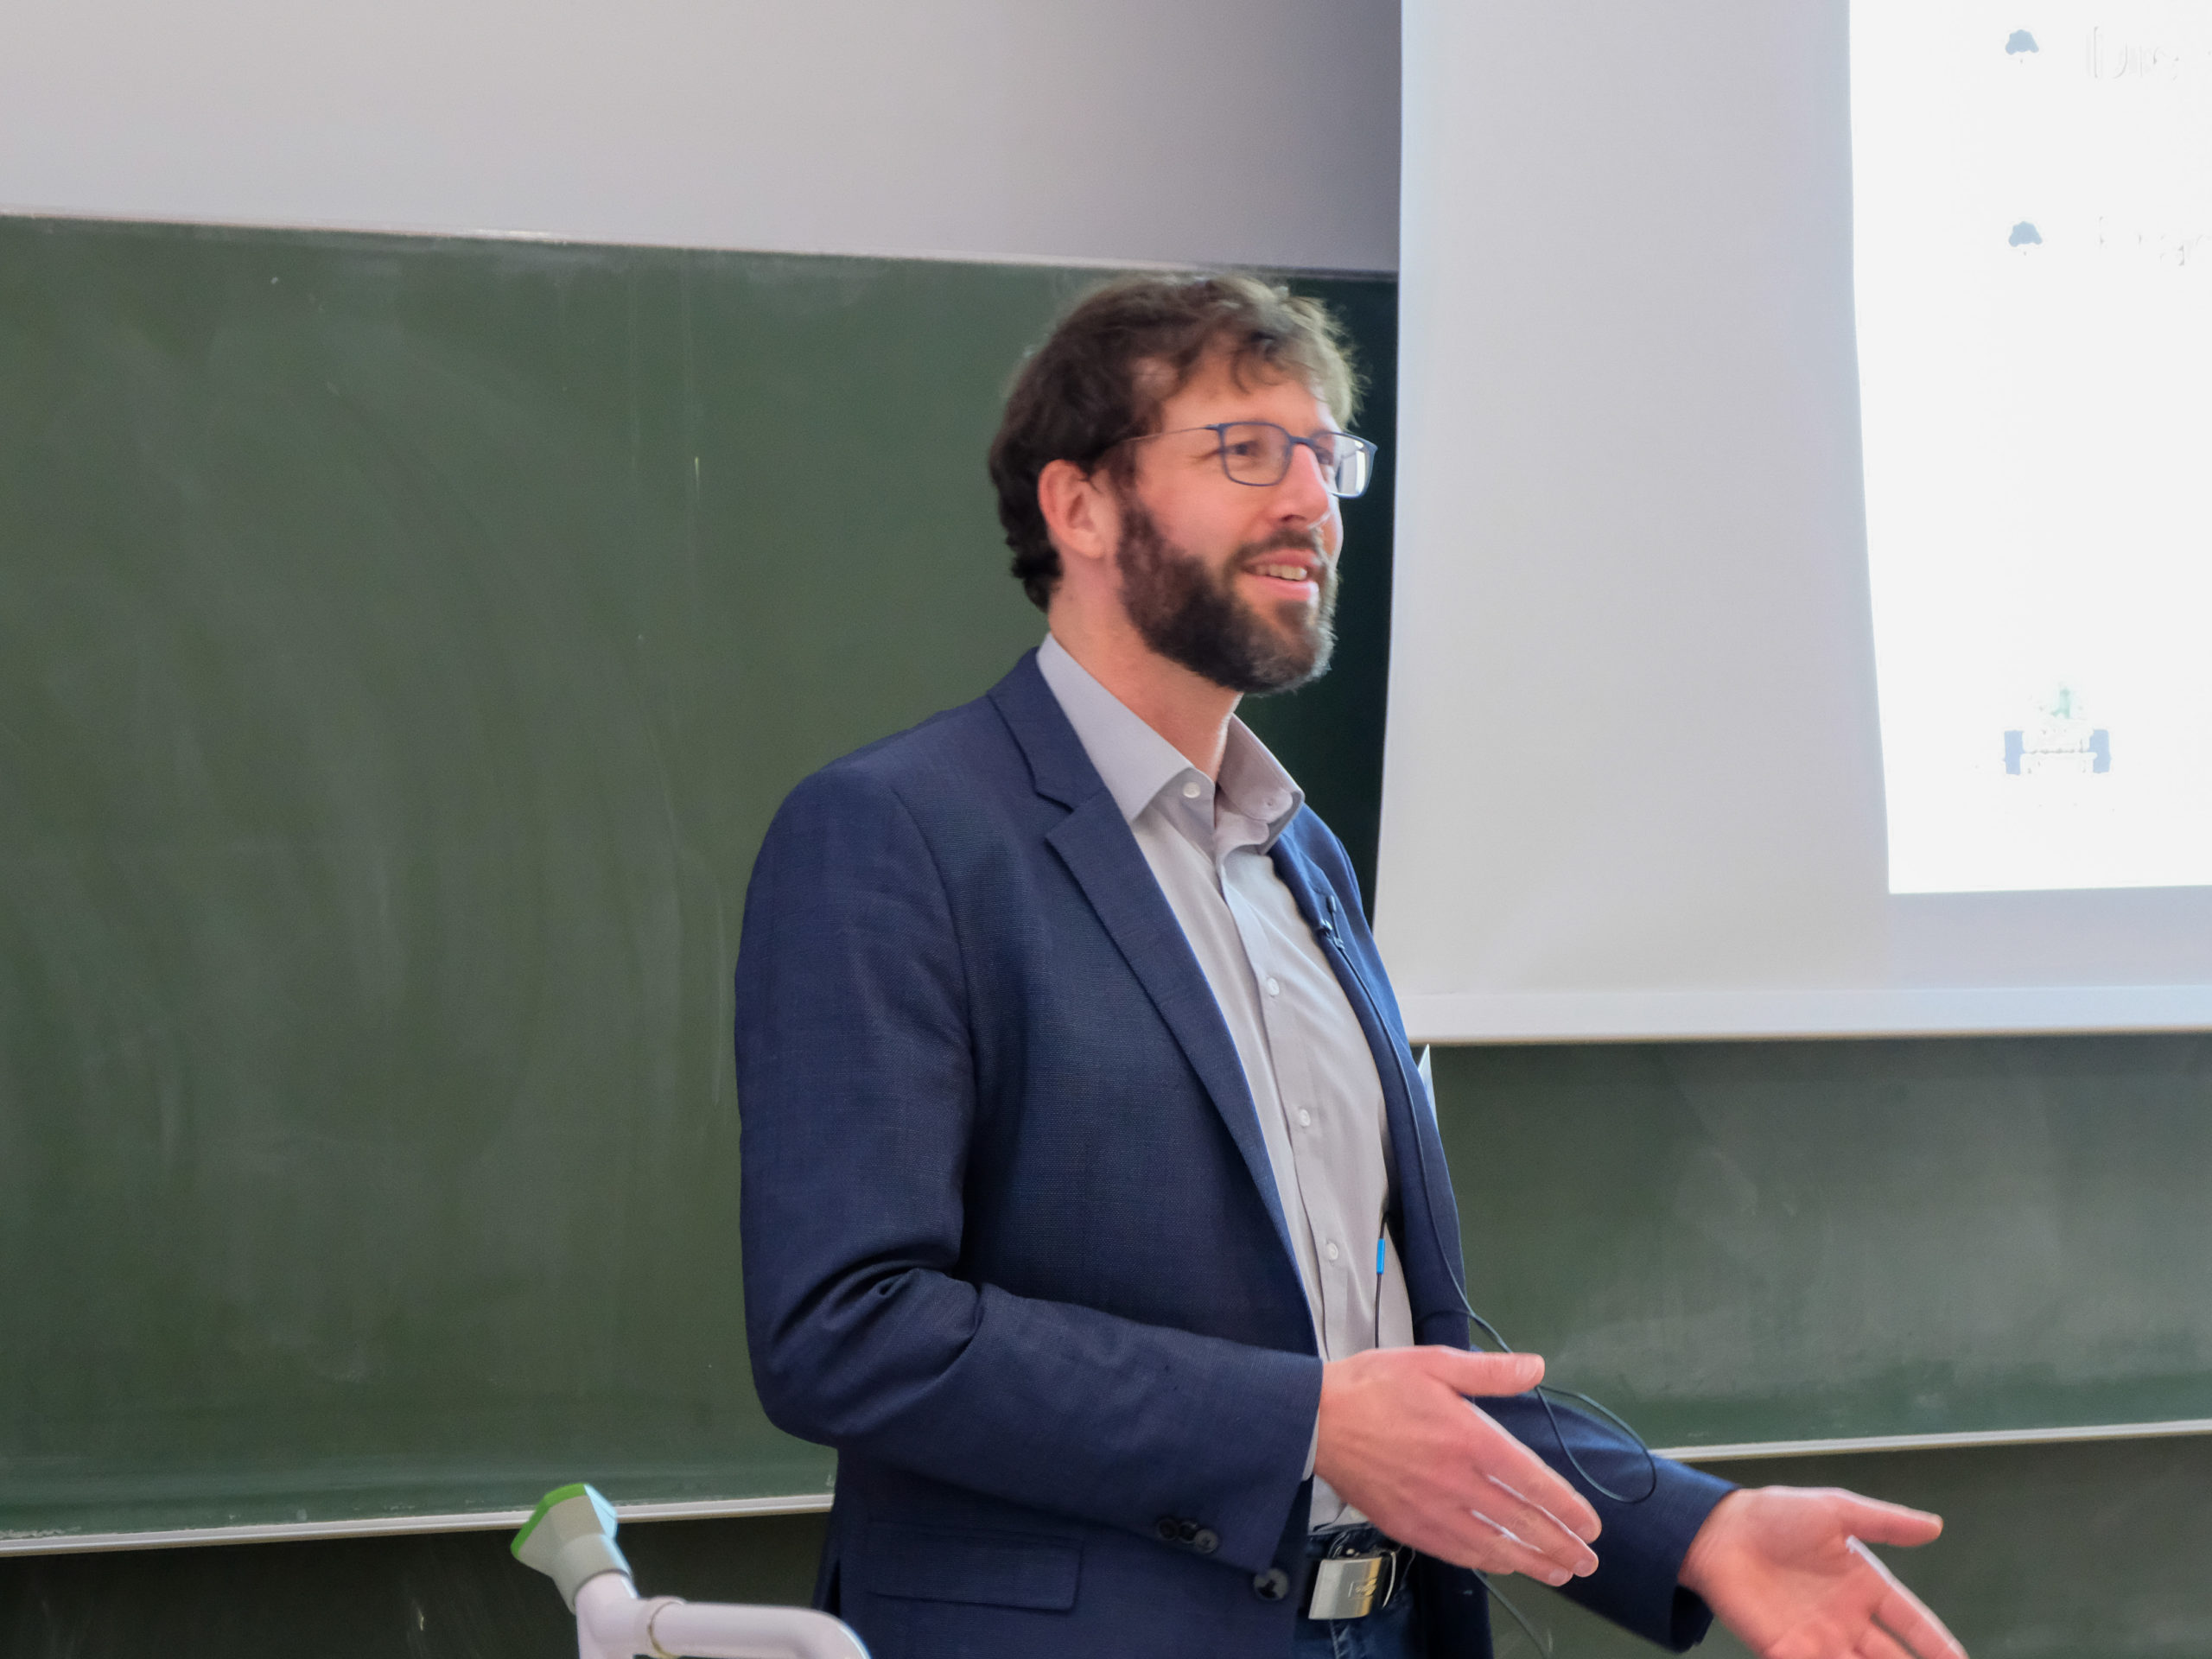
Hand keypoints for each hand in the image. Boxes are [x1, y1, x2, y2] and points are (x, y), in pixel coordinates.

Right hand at [1314, 1346, 1601, 1584]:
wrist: (1317, 1421)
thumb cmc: (1374, 1386)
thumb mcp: (1433, 1362)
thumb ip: (1488, 1371)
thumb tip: (1536, 1367)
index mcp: (1470, 1439)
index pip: (1533, 1482)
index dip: (1567, 1507)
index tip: (1591, 1526)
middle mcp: (1458, 1482)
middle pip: (1521, 1522)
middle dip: (1561, 1544)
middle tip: (1588, 1561)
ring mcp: (1433, 1510)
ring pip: (1494, 1545)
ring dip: (1532, 1562)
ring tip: (1560, 1573)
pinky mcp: (1409, 1526)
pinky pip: (1458, 1552)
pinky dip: (1488, 1563)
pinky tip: (1504, 1565)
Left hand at [1678, 1486, 1967, 1658]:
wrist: (1719, 1531)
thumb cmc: (1778, 1515)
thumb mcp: (1835, 1511)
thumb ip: (1884, 1522)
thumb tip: (1936, 1525)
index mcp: (1866, 1586)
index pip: (1914, 1622)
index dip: (1938, 1644)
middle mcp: (1848, 1620)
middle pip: (1894, 1657)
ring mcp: (1820, 1640)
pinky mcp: (1786, 1652)